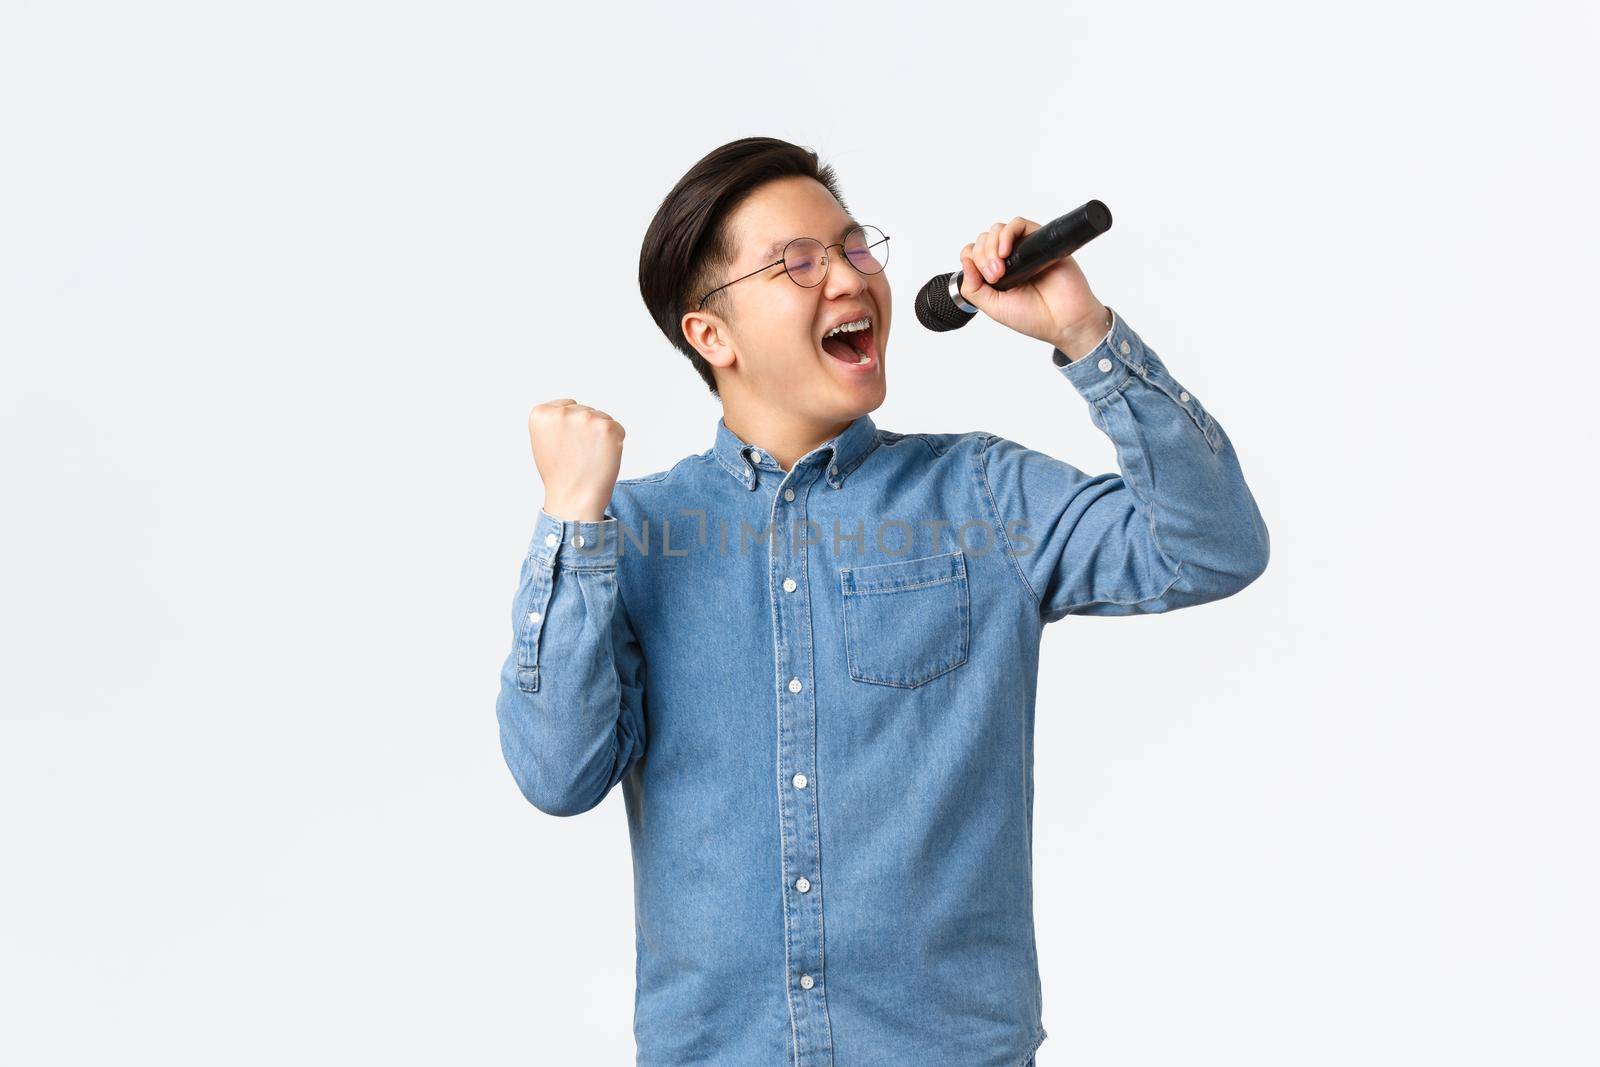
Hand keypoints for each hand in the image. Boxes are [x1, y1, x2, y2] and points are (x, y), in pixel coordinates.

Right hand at [528, 399, 623, 522]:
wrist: (574, 498)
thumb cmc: (560, 475)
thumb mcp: (544, 442)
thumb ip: (553, 421)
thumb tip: (568, 408)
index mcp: (541, 413)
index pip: (567, 406)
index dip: (571, 427)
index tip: (566, 446)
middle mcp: (561, 412)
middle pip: (585, 410)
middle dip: (586, 430)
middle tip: (579, 455)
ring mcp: (585, 418)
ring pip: (601, 418)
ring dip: (601, 435)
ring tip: (590, 457)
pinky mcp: (606, 427)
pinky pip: (617, 428)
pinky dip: (616, 441)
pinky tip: (603, 457)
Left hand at [959, 216, 1109, 358]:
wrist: (1064, 320)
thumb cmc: (1034, 317)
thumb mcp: (993, 307)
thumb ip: (973, 288)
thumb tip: (964, 259)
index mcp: (995, 274)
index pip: (973, 253)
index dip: (972, 260)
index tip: (985, 279)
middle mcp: (1008, 259)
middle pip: (983, 240)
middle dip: (982, 256)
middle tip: (995, 277)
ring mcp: (1023, 249)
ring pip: (997, 230)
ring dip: (991, 246)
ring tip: (1000, 269)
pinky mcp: (1038, 241)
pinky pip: (1018, 224)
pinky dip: (1006, 234)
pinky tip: (1005, 252)